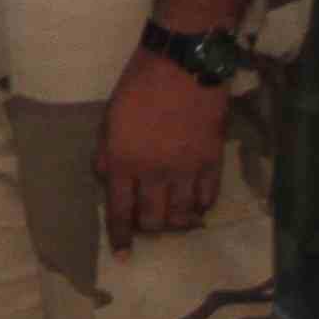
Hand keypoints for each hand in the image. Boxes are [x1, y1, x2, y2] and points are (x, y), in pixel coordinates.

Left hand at [97, 50, 233, 247]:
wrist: (182, 63)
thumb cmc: (138, 85)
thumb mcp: (109, 118)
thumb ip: (107, 153)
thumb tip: (106, 178)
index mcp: (122, 161)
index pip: (119, 211)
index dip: (120, 237)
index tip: (123, 256)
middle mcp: (153, 172)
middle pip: (152, 220)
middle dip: (149, 229)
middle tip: (150, 225)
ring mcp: (185, 169)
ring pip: (182, 215)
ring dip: (177, 223)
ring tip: (175, 221)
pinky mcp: (212, 160)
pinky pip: (208, 196)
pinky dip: (202, 206)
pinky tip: (198, 206)